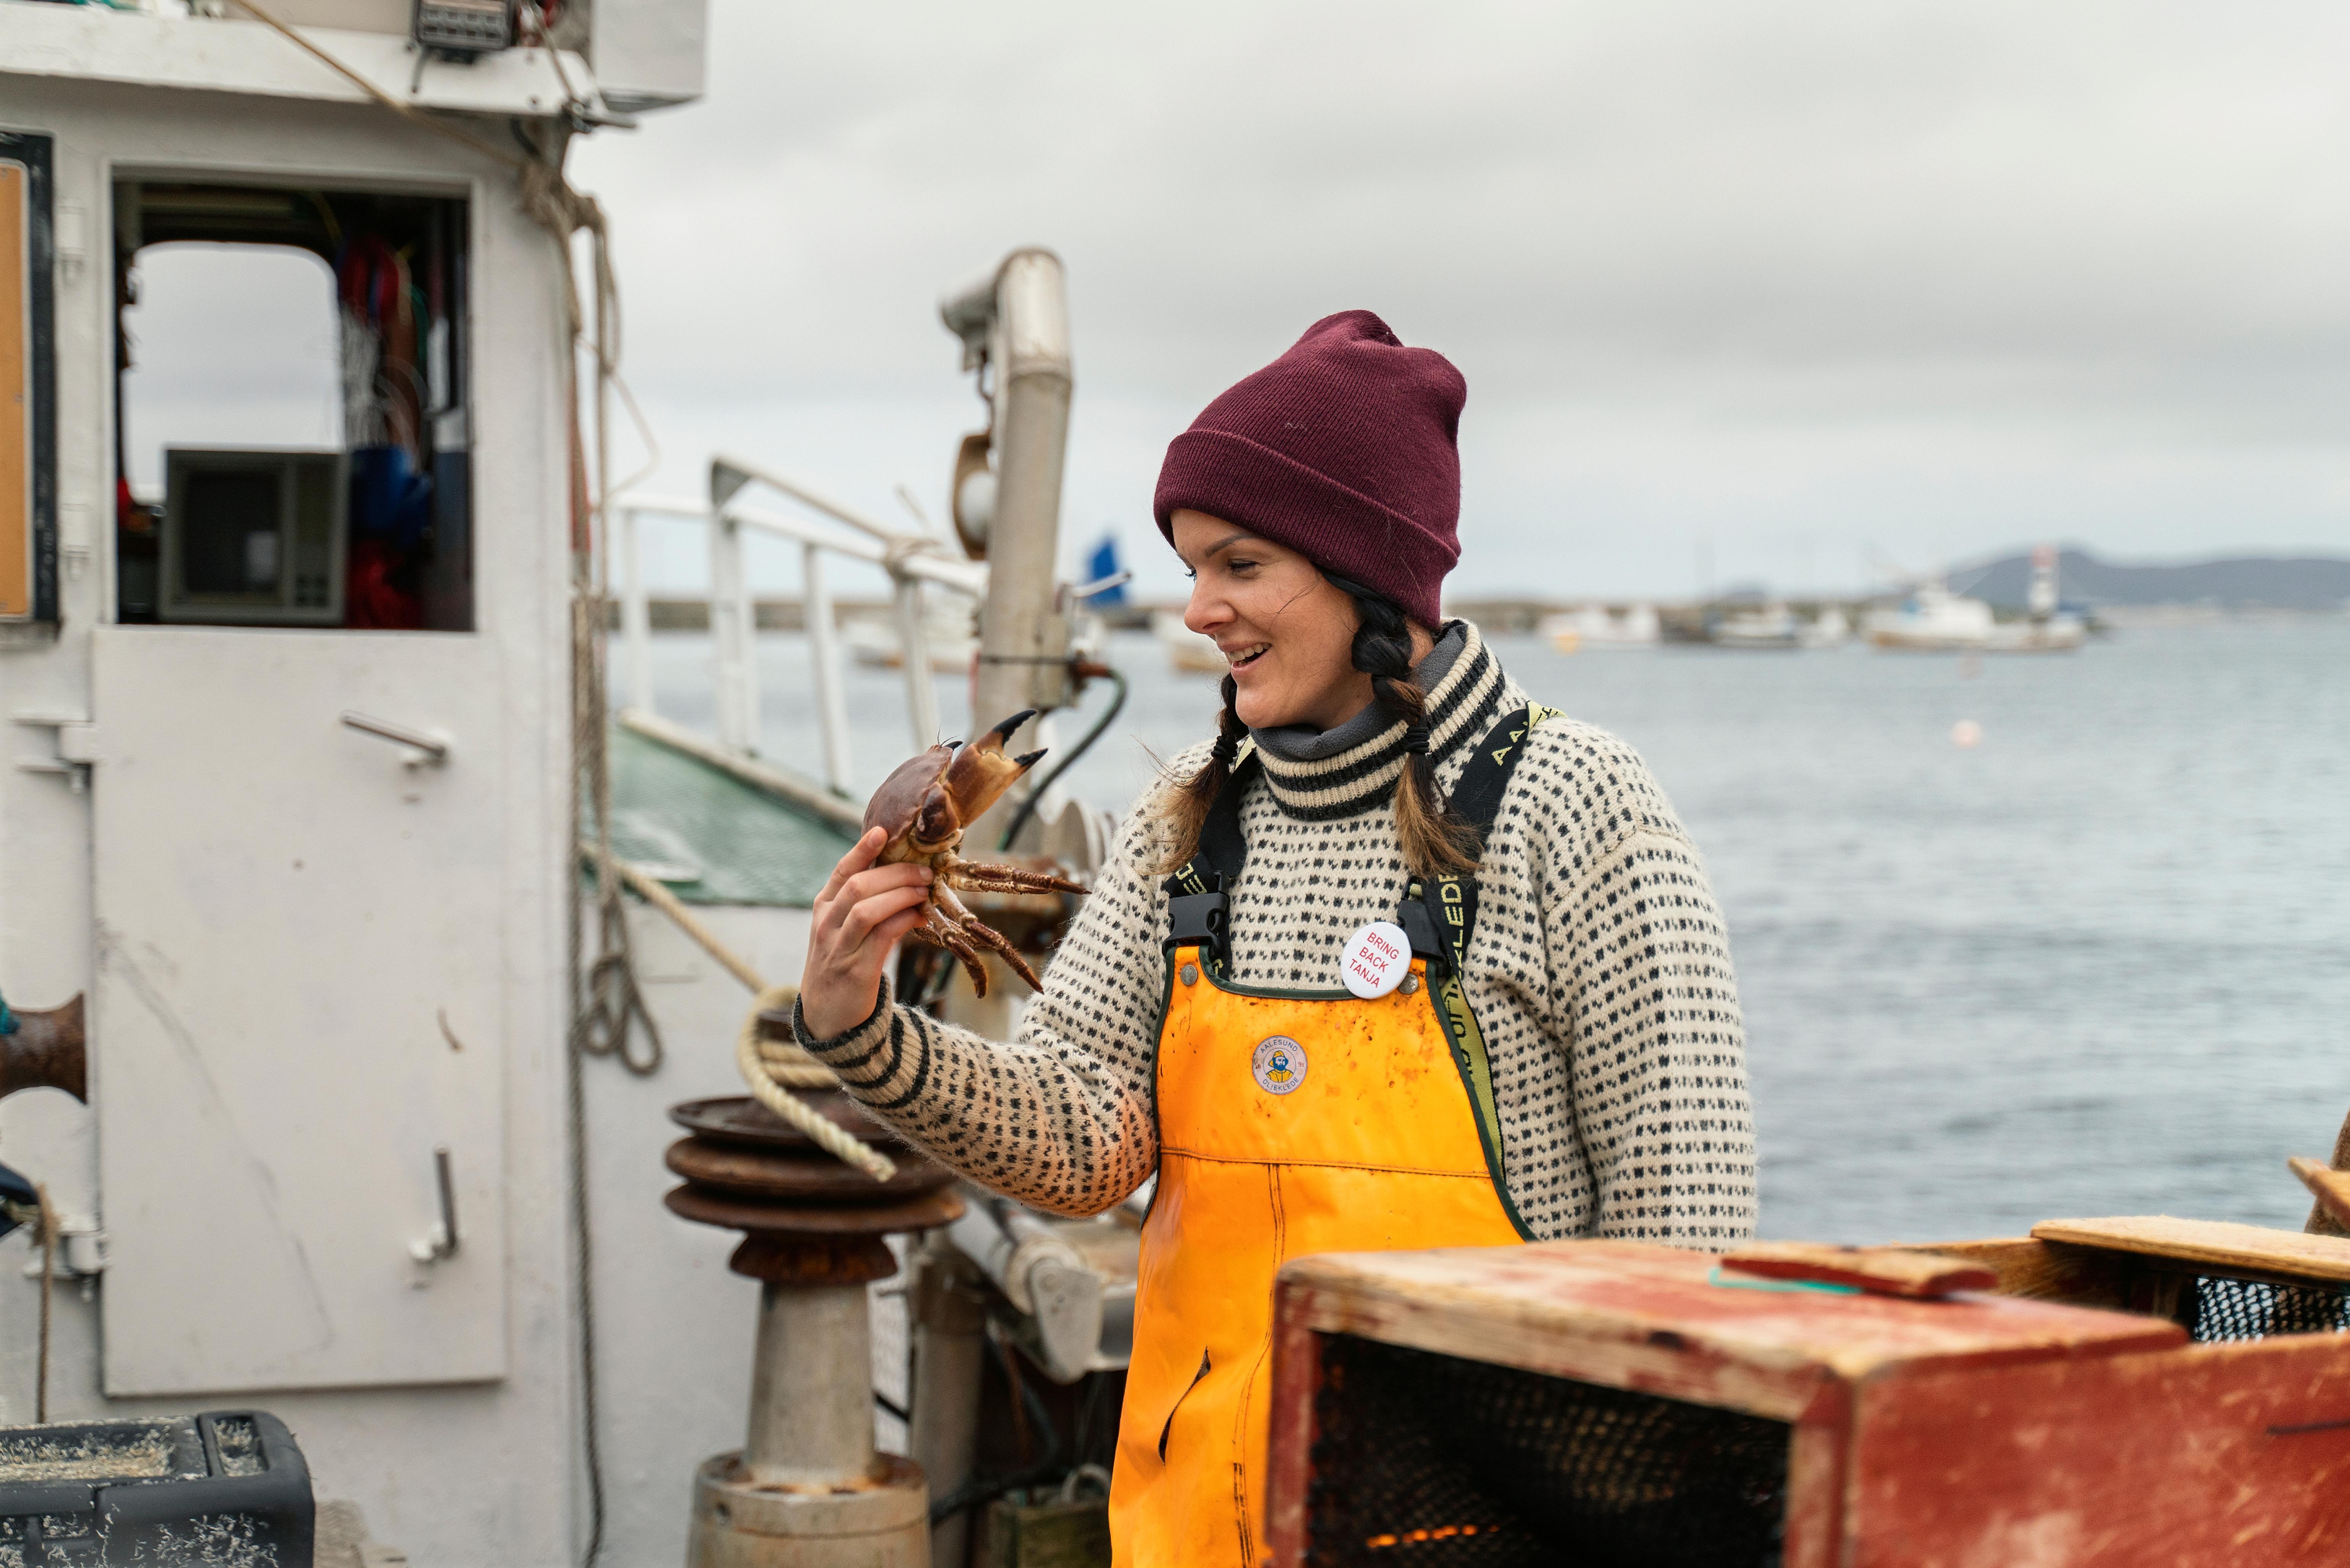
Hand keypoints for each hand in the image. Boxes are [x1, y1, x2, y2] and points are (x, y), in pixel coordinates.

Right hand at [799, 828, 932, 1040]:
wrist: (826, 1017)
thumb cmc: (842, 965)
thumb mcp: (843, 931)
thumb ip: (864, 905)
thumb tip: (903, 878)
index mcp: (823, 909)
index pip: (841, 872)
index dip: (861, 850)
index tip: (882, 831)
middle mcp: (826, 925)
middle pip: (858, 886)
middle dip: (895, 873)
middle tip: (925, 872)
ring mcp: (838, 948)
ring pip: (866, 909)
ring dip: (900, 894)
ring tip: (925, 890)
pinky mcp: (855, 970)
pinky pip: (881, 937)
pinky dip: (903, 921)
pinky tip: (920, 917)